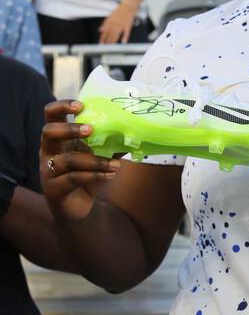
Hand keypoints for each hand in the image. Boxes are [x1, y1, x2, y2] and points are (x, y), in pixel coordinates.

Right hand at [40, 101, 120, 222]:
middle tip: (91, 130)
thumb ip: (110, 143)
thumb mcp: (98, 156)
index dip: (61, 106)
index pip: (50, 114)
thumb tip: (134, 128)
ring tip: (116, 164)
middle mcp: (48, 152)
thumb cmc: (88, 176)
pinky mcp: (54, 189)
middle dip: (69, 129)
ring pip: (68, 160)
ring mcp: (48, 171)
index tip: (80, 106)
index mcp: (57, 138)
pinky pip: (73, 178)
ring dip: (95, 161)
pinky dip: (95, 175)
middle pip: (48, 132)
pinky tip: (111, 175)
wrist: (80, 209)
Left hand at [99, 1, 137, 43]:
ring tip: (111, 45)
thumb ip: (105, 23)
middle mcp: (115, 23)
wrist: (128, 6)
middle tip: (106, 46)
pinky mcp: (128, 25)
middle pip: (110, 34)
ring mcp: (121, 25)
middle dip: (107, 41)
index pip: (105, 31)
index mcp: (110, 21)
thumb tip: (100, 29)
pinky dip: (125, 37)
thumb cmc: (120, 10)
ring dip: (113, 40)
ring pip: (116, 34)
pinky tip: (123, 41)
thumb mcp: (110, 16)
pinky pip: (126, 32)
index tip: (101, 43)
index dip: (102, 38)